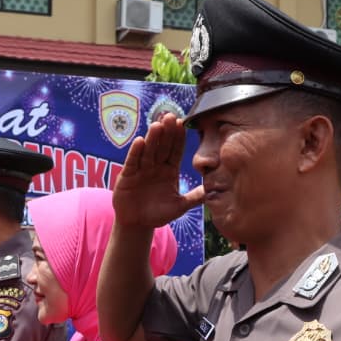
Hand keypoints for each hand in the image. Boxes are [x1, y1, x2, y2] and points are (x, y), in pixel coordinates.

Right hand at [113, 113, 202, 228]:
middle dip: (166, 132)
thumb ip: (194, 197)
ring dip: (152, 138)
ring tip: (157, 125)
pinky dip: (135, 153)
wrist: (137, 224)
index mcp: (169, 170)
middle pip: (162, 146)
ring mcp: (141, 170)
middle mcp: (156, 166)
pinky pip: (132, 162)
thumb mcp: (179, 206)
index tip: (182, 124)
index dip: (178, 138)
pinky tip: (139, 141)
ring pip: (148, 151)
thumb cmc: (158, 214)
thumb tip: (212, 190)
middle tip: (171, 116)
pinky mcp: (127, 176)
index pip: (175, 151)